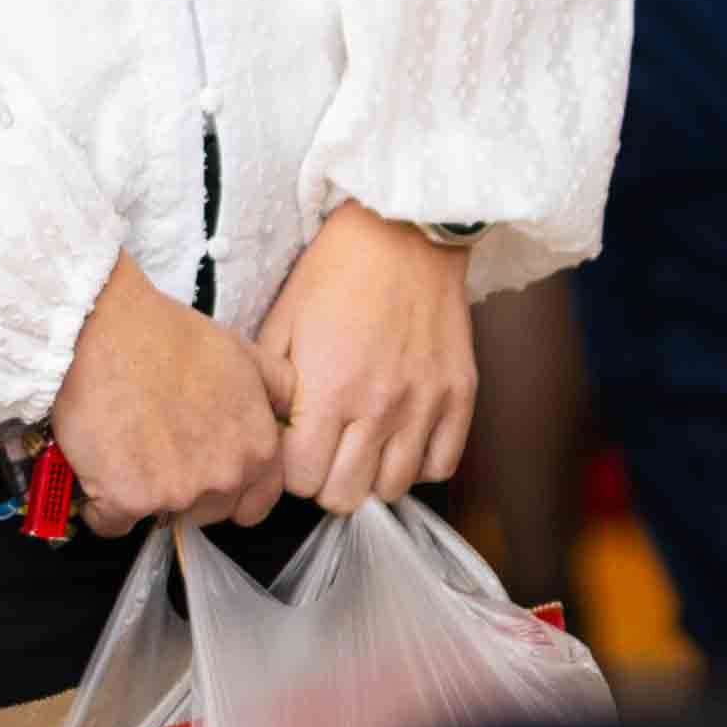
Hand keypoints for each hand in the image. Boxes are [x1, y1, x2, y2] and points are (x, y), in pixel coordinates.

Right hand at [47, 254, 289, 536]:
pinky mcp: (127, 501)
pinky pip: (111, 522)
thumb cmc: (164, 334)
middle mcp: (224, 477)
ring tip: (124, 444)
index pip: (255, 501)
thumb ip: (278, 388)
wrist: (99, 327)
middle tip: (156, 444)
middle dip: (184, 490)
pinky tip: (97, 463)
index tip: (201, 468)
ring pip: (159, 515)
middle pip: (206, 512)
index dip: (226, 484)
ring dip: (142, 494)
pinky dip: (101, 504)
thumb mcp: (241, 350)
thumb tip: (289, 415)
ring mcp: (176, 493)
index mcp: (257, 447)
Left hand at [253, 203, 476, 510]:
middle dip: (325, 480)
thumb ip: (272, 383)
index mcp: (327, 387)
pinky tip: (401, 438)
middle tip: (325, 451)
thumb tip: (267, 430)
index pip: (302, 479)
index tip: (295, 448)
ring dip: (371, 475)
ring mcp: (424, 404)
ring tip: (362, 445)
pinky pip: (439, 466)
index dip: (291, 469)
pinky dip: (417, 464)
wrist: (403, 231)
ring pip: (393, 490)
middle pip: (345, 495)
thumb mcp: (285, 318)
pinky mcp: (459, 396)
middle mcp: (377, 405)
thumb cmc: (337, 270)